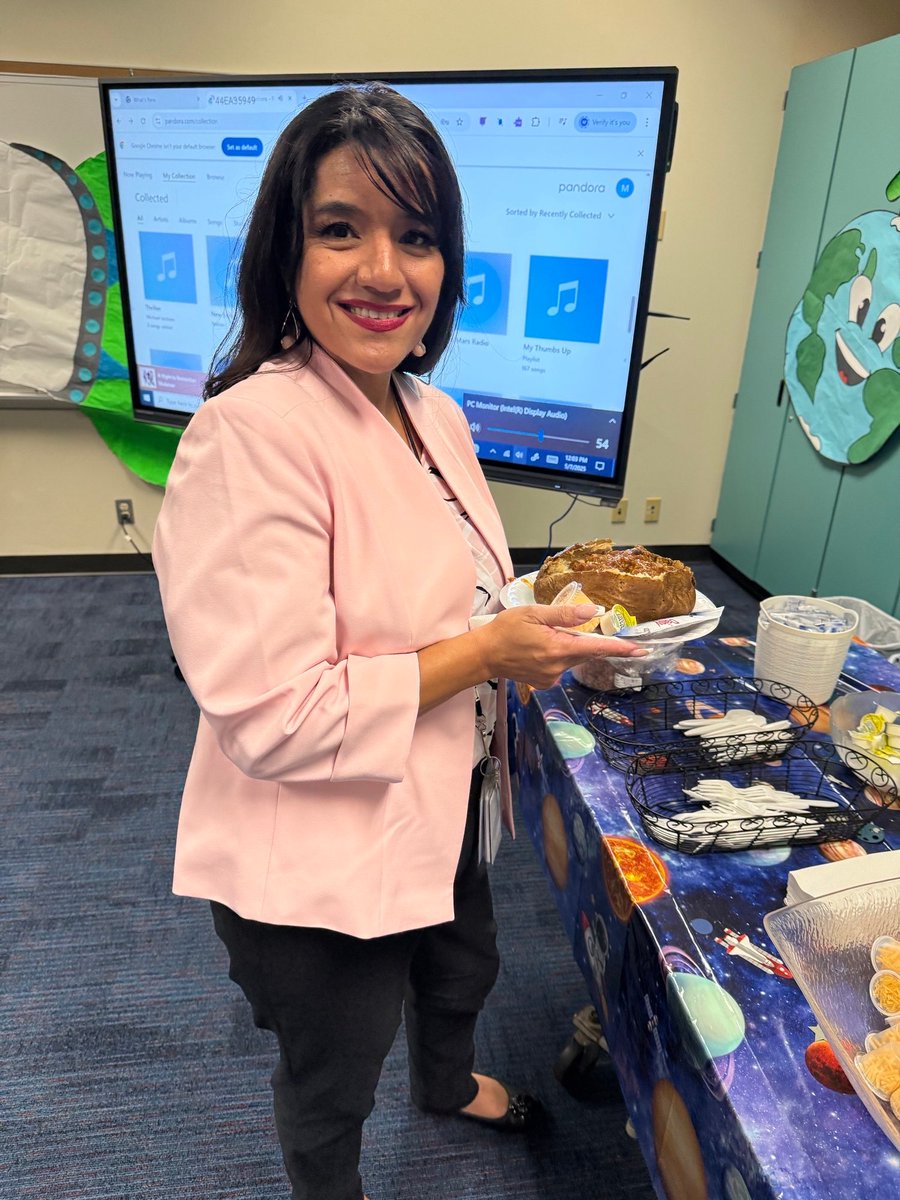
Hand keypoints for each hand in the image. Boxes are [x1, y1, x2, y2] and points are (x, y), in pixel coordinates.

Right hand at [475, 604, 647, 689]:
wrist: (484, 654)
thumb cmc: (506, 630)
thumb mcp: (534, 613)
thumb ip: (565, 614)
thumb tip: (593, 612)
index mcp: (557, 648)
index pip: (597, 647)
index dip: (620, 648)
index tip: (640, 649)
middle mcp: (558, 666)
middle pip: (585, 652)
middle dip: (582, 639)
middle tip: (559, 628)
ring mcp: (552, 677)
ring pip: (573, 658)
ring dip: (567, 646)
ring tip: (542, 636)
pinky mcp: (545, 682)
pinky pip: (561, 666)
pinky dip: (558, 655)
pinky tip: (539, 648)